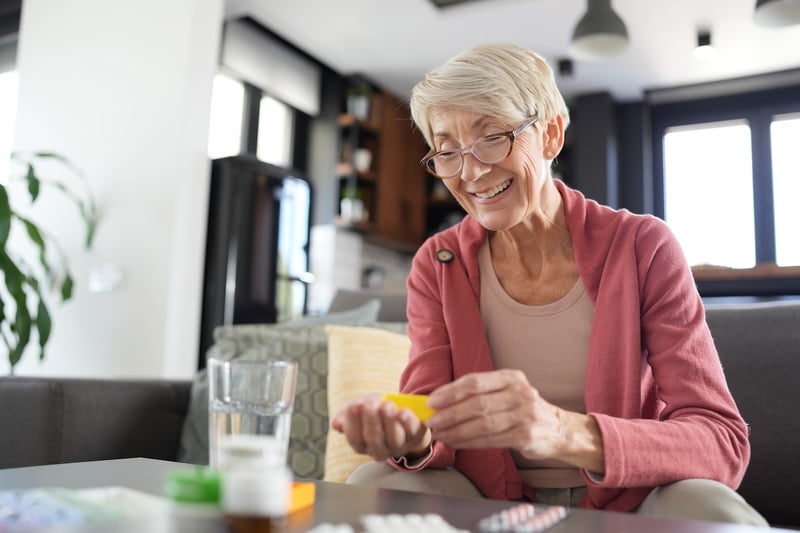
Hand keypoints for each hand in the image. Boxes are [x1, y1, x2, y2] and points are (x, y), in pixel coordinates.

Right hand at [330, 394, 431, 461]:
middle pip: (374, 440)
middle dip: (371, 421)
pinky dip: (408, 422)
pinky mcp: (416, 436)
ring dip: (389, 421)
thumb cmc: (375, 409)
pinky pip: (412, 432)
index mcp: (363, 444)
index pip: (355, 439)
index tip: (354, 405)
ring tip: (386, 404)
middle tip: (371, 404)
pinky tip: (403, 411)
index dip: (353, 423)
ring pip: (394, 439)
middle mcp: (380, 449)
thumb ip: (345, 415)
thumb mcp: (359, 408)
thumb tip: (336, 424)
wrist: (400, 408)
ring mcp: (399, 445)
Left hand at [426, 369, 603, 471]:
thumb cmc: (522, 408)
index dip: (451, 391)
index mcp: (511, 377)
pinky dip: (470, 442)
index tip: (432, 401)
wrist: (558, 429)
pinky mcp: (526, 435)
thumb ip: (479, 393)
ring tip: (440, 434)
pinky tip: (457, 442)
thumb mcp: (507, 392)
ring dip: (457, 430)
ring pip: (483, 424)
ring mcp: (525, 415)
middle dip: (450, 413)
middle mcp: (520, 393)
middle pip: (478, 403)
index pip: (475, 381)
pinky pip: (491, 440)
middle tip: (432, 421)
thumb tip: (440, 400)